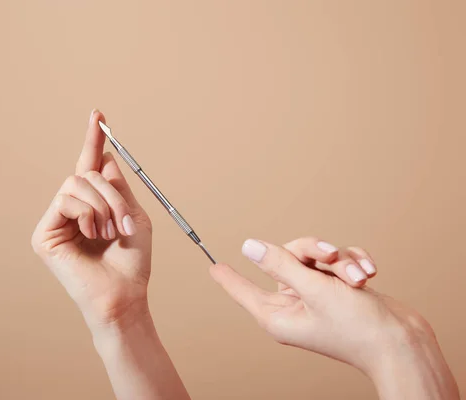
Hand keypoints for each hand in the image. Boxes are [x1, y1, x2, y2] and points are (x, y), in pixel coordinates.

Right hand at [31, 111, 189, 399]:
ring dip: (103, 205)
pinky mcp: (44, 234)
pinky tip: (93, 235)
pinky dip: (87, 213)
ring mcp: (56, 221)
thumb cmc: (132, 261)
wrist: (124, 293)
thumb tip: (105, 157)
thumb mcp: (135, 216)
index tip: (98, 113)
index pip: (90, 167)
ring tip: (110, 231)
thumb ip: (119, 187)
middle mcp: (72, 210)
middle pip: (86, 173)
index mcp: (94, 206)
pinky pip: (66, 200)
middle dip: (112, 192)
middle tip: (124, 220)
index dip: (93, 141)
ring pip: (76, 183)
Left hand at [210, 237, 459, 398]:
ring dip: (341, 262)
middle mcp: (294, 305)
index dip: (229, 277)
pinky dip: (352, 264)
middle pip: (287, 258)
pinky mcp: (337, 290)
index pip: (244, 291)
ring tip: (358, 278)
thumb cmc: (357, 327)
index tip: (212, 267)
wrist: (401, 342)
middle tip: (332, 256)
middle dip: (315, 252)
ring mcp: (316, 297)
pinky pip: (336, 263)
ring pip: (317, 257)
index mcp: (277, 314)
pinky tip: (367, 274)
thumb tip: (249, 247)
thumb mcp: (314, 290)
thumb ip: (280, 264)